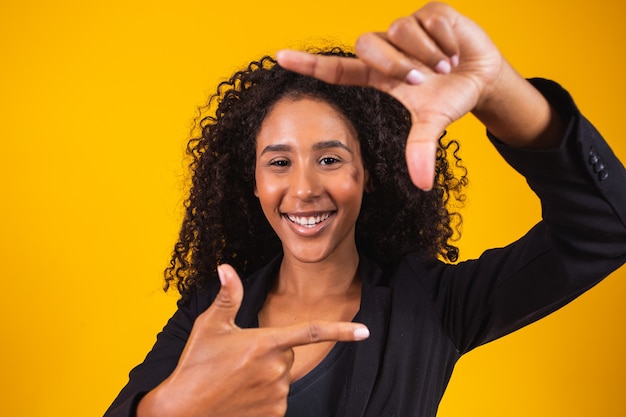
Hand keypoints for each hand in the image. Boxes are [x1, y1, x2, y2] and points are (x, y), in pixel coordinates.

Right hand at [138, 264, 368, 416]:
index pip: (311, 332)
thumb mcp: (210, 326)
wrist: (182, 410)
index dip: (341, 332)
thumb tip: (226, 267)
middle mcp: (276, 369)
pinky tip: (241, 397)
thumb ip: (227, 296)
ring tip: (236, 381)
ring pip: (282, 378)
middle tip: (240, 361)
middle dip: (271, 354)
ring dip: (266, 377)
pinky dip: (265, 397)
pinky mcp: (274, 415)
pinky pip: (278, 399)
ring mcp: (277, 395)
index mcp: (264, 343)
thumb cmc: (195, 365)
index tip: (364, 332)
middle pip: (287, 355)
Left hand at [277, 2, 514, 189]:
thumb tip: (423, 184)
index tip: (279, 58)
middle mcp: (385, 49)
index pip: (336, 69)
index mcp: (376, 75)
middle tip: (427, 80)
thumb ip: (421, 148)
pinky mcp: (428, 11)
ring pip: (401, 31)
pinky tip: (455, 50)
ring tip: (447, 67)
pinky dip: (446, 40)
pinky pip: (429, 20)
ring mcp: (405, 28)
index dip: (308, 64)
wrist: (483, 77)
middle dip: (398, 64)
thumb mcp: (432, 123)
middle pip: (368, 46)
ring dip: (429, 55)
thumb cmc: (449, 98)